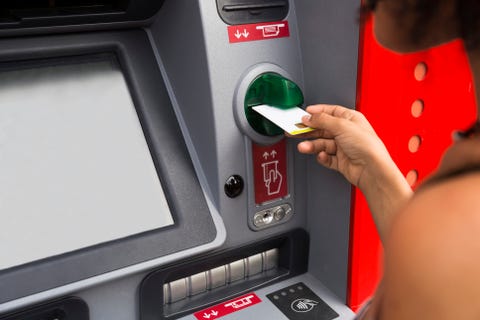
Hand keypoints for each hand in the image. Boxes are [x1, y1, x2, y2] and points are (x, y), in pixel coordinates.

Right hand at [292, 104, 411, 240]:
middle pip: (323, 128)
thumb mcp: (341, 125)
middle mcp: (347, 132)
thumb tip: (309, 117)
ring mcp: (344, 147)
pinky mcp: (341, 161)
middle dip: (309, 130)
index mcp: (351, 119)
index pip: (331, 111)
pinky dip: (322, 157)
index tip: (305, 114)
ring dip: (312, 145)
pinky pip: (327, 157)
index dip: (317, 112)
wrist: (371, 169)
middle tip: (296, 130)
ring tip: (304, 147)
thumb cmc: (366, 146)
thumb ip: (322, 120)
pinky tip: (322, 156)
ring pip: (322, 144)